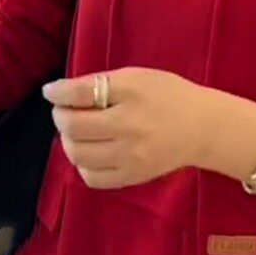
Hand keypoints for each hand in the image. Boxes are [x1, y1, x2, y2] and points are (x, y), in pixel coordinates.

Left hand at [41, 67, 208, 188]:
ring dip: (68, 141)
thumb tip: (60, 93)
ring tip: (77, 133)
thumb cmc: (170, 96)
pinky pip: (92, 177)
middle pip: (74, 126)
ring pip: (78, 154)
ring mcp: (130, 156)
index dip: (58, 93)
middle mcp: (129, 127)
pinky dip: (83, 164)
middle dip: (60, 117)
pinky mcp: (133, 177)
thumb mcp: (138, 77)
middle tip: (66, 112)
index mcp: (132, 95)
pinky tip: (91, 153)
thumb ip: (101, 83)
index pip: (81, 93)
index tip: (51, 92)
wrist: (204, 128)